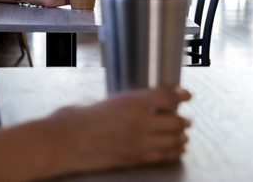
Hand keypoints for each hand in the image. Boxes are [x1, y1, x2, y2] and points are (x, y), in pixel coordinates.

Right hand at [50, 87, 191, 173]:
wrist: (65, 142)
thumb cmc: (77, 118)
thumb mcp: (105, 101)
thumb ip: (127, 103)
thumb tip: (142, 104)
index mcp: (131, 102)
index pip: (167, 96)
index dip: (181, 95)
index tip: (187, 95)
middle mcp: (140, 122)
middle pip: (176, 121)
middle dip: (183, 120)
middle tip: (185, 118)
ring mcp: (139, 143)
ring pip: (174, 140)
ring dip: (181, 136)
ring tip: (183, 135)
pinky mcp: (136, 158)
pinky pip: (163, 155)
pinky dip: (174, 151)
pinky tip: (176, 149)